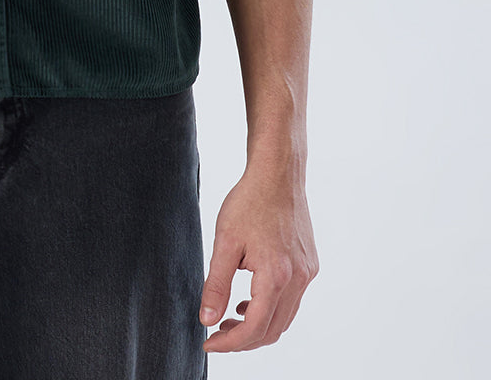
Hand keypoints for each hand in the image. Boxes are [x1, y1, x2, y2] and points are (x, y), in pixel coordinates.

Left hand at [199, 163, 318, 352]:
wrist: (277, 173)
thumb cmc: (249, 201)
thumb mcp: (224, 242)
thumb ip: (216, 284)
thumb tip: (207, 319)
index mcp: (276, 275)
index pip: (254, 329)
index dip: (229, 343)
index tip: (208, 342)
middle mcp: (297, 279)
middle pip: (272, 330)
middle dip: (243, 340)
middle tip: (216, 333)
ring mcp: (307, 272)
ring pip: (284, 318)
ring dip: (258, 326)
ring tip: (230, 319)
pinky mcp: (309, 264)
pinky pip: (292, 300)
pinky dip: (271, 309)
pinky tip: (249, 299)